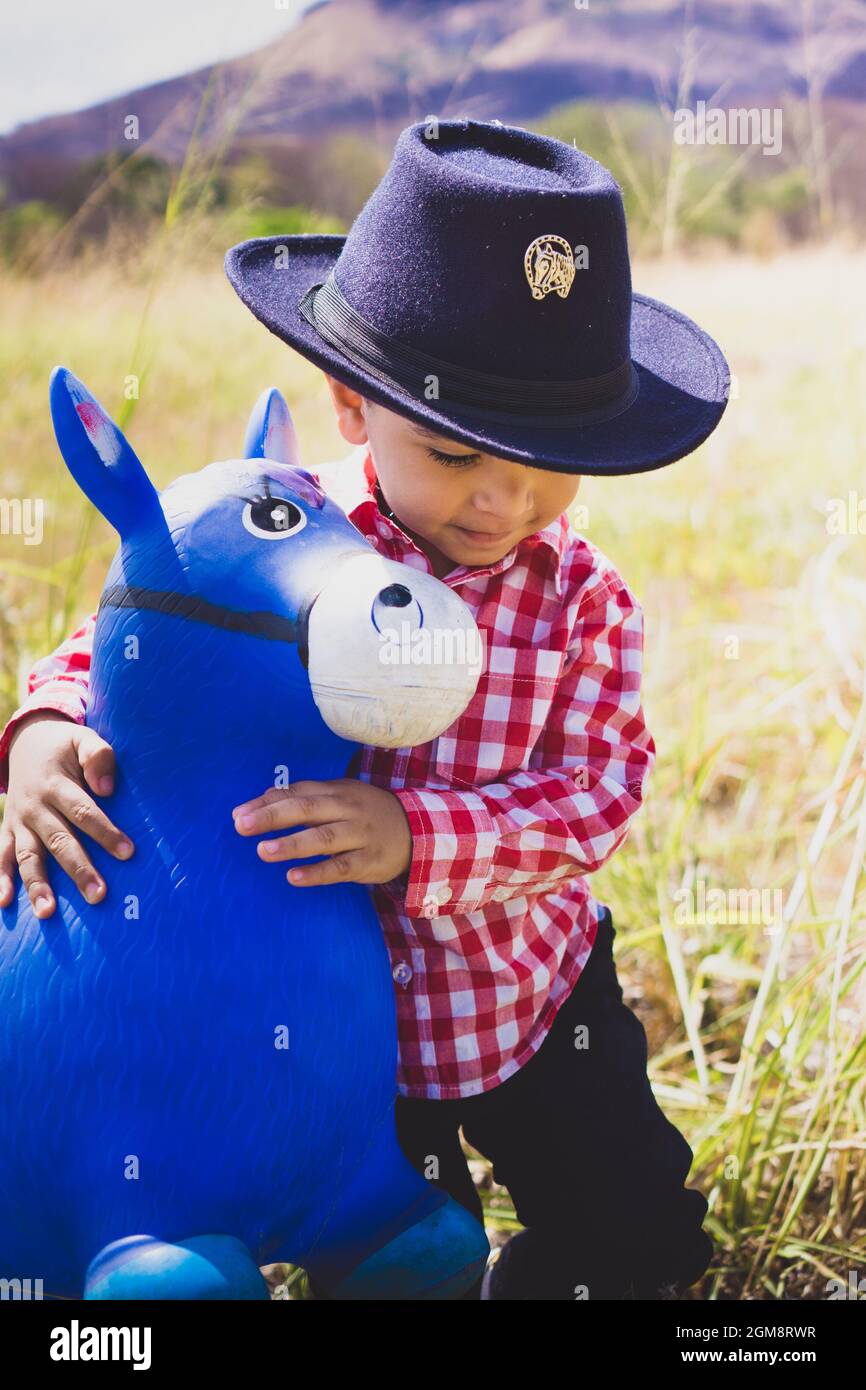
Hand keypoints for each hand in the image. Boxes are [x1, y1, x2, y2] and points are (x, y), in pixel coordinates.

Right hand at [0, 712, 133, 919]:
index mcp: (56, 784)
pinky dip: (1, 880)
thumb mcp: (82, 738)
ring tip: (47, 913)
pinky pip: (2, 856)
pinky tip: (4, 904)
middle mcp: (36, 806)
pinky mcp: (8, 829)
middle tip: (98, 895)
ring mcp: (19, 821)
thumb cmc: (64, 746)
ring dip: (37, 885)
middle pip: (58, 841)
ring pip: (28, 856)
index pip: (84, 812)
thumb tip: (106, 788)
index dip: (105, 832)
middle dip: (78, 869)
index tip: (127, 852)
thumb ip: (97, 756)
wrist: (26, 741)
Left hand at [231, 778, 412, 887]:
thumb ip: (303, 797)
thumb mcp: (339, 797)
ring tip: (263, 851)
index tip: (238, 815)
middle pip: (306, 809)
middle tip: (242, 826)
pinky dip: (317, 872)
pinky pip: (341, 867)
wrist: (418, 830)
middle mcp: (347, 809)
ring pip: (323, 838)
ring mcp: (359, 835)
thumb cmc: (365, 813)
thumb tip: (262, 800)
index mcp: (336, 791)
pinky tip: (294, 877)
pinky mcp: (369, 861)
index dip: (266, 803)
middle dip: (272, 817)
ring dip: (292, 844)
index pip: (296, 793)